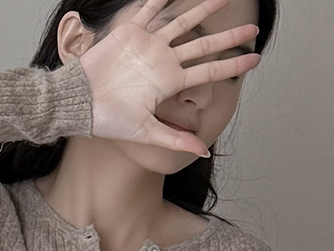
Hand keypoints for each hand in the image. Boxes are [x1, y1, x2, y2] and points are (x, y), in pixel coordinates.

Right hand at [78, 0, 260, 157]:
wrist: (78, 103)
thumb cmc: (108, 120)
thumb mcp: (145, 132)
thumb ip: (175, 139)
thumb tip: (205, 153)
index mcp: (169, 82)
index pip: (208, 71)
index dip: (233, 65)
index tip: (255, 60)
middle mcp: (163, 61)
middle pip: (204, 45)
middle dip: (229, 38)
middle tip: (252, 30)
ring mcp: (149, 45)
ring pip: (183, 21)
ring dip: (204, 8)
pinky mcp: (130, 31)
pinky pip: (150, 7)